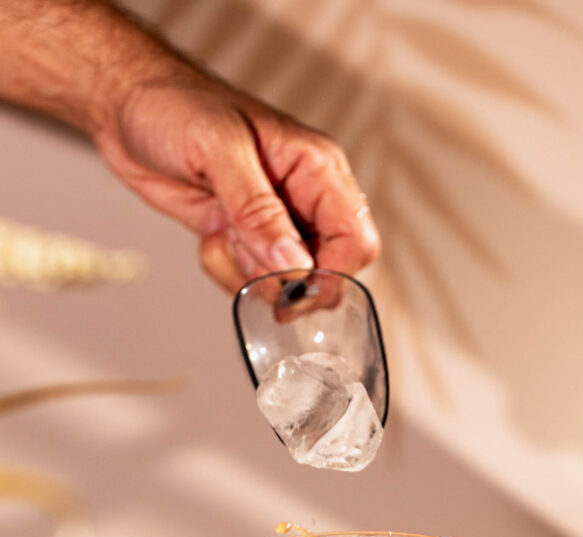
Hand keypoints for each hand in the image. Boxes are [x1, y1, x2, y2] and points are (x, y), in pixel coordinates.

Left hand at [96, 70, 380, 292]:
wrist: (127, 106)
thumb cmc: (175, 105)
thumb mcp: (220, 151)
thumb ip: (258, 211)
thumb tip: (293, 263)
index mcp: (317, 168)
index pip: (355, 240)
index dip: (331, 274)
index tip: (292, 287)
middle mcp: (304, 198)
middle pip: (327, 271)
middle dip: (285, 279)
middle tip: (247, 260)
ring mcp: (274, 222)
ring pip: (285, 282)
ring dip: (248, 273)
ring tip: (220, 232)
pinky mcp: (244, 238)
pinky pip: (251, 280)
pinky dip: (226, 271)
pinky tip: (209, 235)